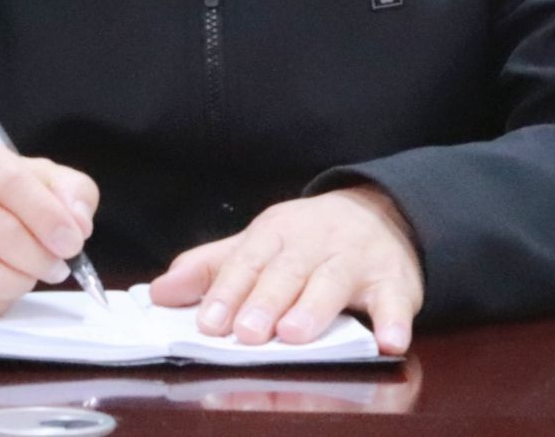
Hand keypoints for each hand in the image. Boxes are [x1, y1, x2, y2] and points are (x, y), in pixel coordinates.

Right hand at [0, 127, 98, 319]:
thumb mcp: (26, 173)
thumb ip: (64, 189)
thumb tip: (78, 223)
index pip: (11, 181)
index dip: (48, 216)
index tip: (73, 242)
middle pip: (1, 235)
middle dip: (41, 258)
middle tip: (56, 265)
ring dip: (19, 284)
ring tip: (26, 274)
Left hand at [148, 186, 421, 354]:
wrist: (383, 212)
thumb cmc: (309, 239)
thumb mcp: (258, 244)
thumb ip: (210, 268)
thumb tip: (159, 292)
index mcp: (277, 233)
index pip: (247, 261)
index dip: (227, 291)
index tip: (209, 322)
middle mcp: (315, 243)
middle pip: (287, 272)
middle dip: (265, 301)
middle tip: (245, 331)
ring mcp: (357, 261)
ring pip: (333, 282)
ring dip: (314, 308)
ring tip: (294, 334)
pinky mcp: (394, 281)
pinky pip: (395, 301)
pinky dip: (394, 320)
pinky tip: (388, 341)